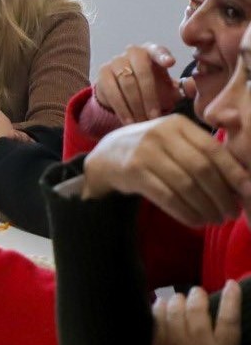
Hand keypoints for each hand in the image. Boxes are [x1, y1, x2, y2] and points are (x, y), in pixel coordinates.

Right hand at [83, 114, 250, 226]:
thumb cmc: (152, 150)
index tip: (247, 192)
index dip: (233, 172)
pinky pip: (167, 197)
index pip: (212, 149)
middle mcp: (160, 134)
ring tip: (216, 220)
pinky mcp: (132, 172)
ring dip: (205, 207)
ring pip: (185, 185)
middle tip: (232, 213)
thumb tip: (241, 181)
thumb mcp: (174, 140)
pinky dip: (185, 212)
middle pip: (201, 169)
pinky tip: (196, 221)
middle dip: (221, 195)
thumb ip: (202, 151)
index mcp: (177, 124)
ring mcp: (144, 152)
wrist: (108, 155)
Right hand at [94, 43, 188, 123]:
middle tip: (155, 116)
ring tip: (143, 122)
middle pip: (142, 71)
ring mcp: (116, 61)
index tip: (171, 63)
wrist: (124, 92)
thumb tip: (192, 87)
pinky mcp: (103, 73)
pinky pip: (113, 92)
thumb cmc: (153, 88)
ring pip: (126, 83)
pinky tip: (129, 121)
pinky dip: (122, 109)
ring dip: (136, 105)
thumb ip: (183, 88)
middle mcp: (133, 52)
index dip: (163, 56)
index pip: (158, 50)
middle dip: (149, 96)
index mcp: (152, 52)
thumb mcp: (169, 88)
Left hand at [150, 282, 240, 344]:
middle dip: (197, 297)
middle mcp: (199, 342)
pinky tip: (157, 303)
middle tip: (197, 292)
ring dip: (176, 300)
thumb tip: (224, 334)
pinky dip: (156, 308)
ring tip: (177, 298)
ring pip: (176, 309)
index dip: (232, 300)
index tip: (231, 284)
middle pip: (199, 310)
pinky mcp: (155, 344)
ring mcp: (175, 341)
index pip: (230, 320)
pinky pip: (155, 317)